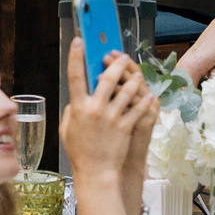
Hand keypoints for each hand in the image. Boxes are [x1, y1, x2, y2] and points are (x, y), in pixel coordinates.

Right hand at [61, 42, 156, 183]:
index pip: (74, 76)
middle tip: (122, 57)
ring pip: (126, 90)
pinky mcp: (125, 126)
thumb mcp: (66, 130)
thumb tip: (75, 100)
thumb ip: (70, 112)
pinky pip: (137, 108)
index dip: (76, 56)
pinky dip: (144, 100)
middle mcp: (94, 109)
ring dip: (133, 80)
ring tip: (137, 75)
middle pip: (107, 78)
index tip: (80, 41)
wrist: (96, 173)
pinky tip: (148, 95)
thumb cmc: (80, 153)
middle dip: (116, 64)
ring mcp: (111, 118)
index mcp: (77, 108)